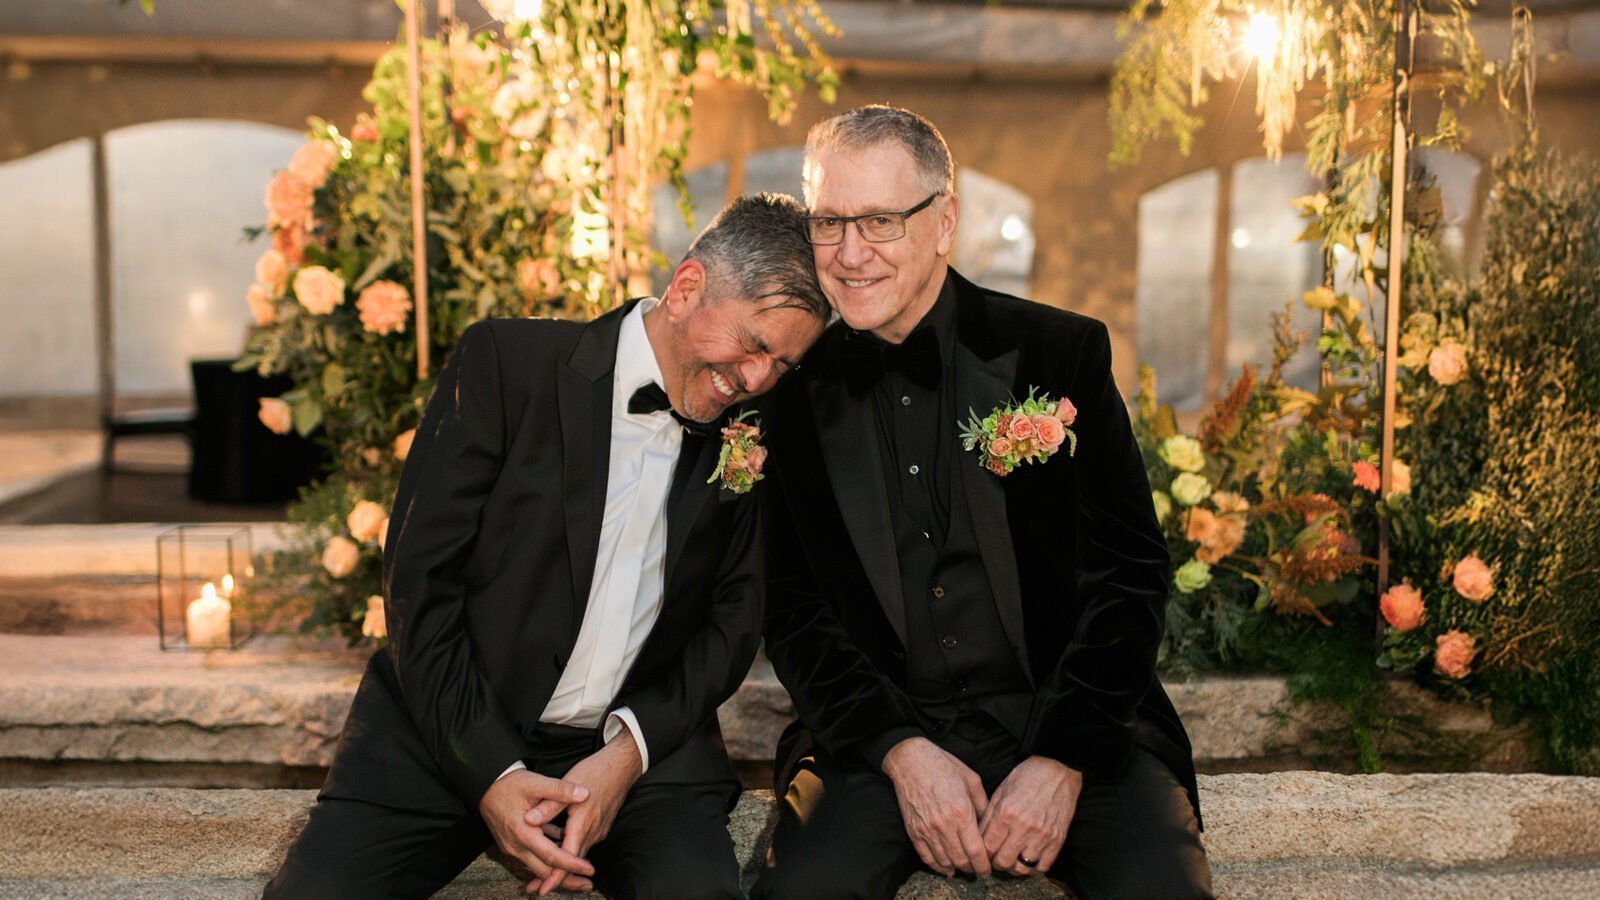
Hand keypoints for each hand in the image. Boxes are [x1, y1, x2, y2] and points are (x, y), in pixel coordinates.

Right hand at [478, 770, 593, 888]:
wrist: (484, 784)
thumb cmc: (510, 783)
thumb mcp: (536, 783)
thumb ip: (561, 790)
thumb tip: (585, 793)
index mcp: (523, 833)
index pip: (551, 856)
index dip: (571, 864)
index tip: (589, 869)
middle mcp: (516, 845)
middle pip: (543, 871)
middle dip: (565, 879)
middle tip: (587, 882)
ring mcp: (512, 846)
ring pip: (537, 866)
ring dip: (556, 869)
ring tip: (578, 869)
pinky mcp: (511, 843)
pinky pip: (531, 856)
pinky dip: (547, 857)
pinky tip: (562, 849)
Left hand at [526, 730, 644, 894]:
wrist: (622, 766)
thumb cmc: (595, 772)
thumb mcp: (567, 784)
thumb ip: (548, 806)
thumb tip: (528, 820)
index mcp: (583, 824)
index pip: (567, 859)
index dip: (554, 877)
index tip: (542, 890)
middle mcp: (593, 832)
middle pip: (573, 862)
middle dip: (555, 876)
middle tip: (534, 887)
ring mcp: (599, 830)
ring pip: (578, 853)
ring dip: (562, 864)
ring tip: (543, 872)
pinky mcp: (601, 825)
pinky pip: (584, 843)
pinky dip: (571, 850)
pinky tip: (559, 848)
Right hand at [881, 737, 991, 877]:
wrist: (911, 760)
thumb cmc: (944, 766)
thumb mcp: (972, 780)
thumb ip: (983, 805)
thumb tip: (990, 825)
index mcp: (961, 812)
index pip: (976, 850)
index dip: (983, 865)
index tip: (988, 869)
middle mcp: (944, 824)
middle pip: (961, 859)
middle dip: (972, 869)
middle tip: (978, 870)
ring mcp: (927, 829)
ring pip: (944, 861)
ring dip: (956, 868)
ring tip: (964, 868)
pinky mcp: (914, 830)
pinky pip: (926, 856)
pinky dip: (937, 866)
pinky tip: (946, 868)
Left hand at [979, 755, 1081, 875]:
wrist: (1058, 769)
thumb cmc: (1027, 776)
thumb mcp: (1001, 791)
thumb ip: (988, 815)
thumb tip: (977, 837)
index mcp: (1005, 813)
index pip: (987, 847)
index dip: (981, 854)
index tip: (981, 853)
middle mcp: (1023, 827)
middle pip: (1002, 862)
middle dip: (995, 863)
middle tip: (995, 857)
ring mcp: (1042, 836)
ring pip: (1022, 868)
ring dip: (1014, 867)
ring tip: (1012, 859)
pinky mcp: (1057, 840)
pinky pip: (1042, 866)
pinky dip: (1034, 866)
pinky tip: (1029, 856)